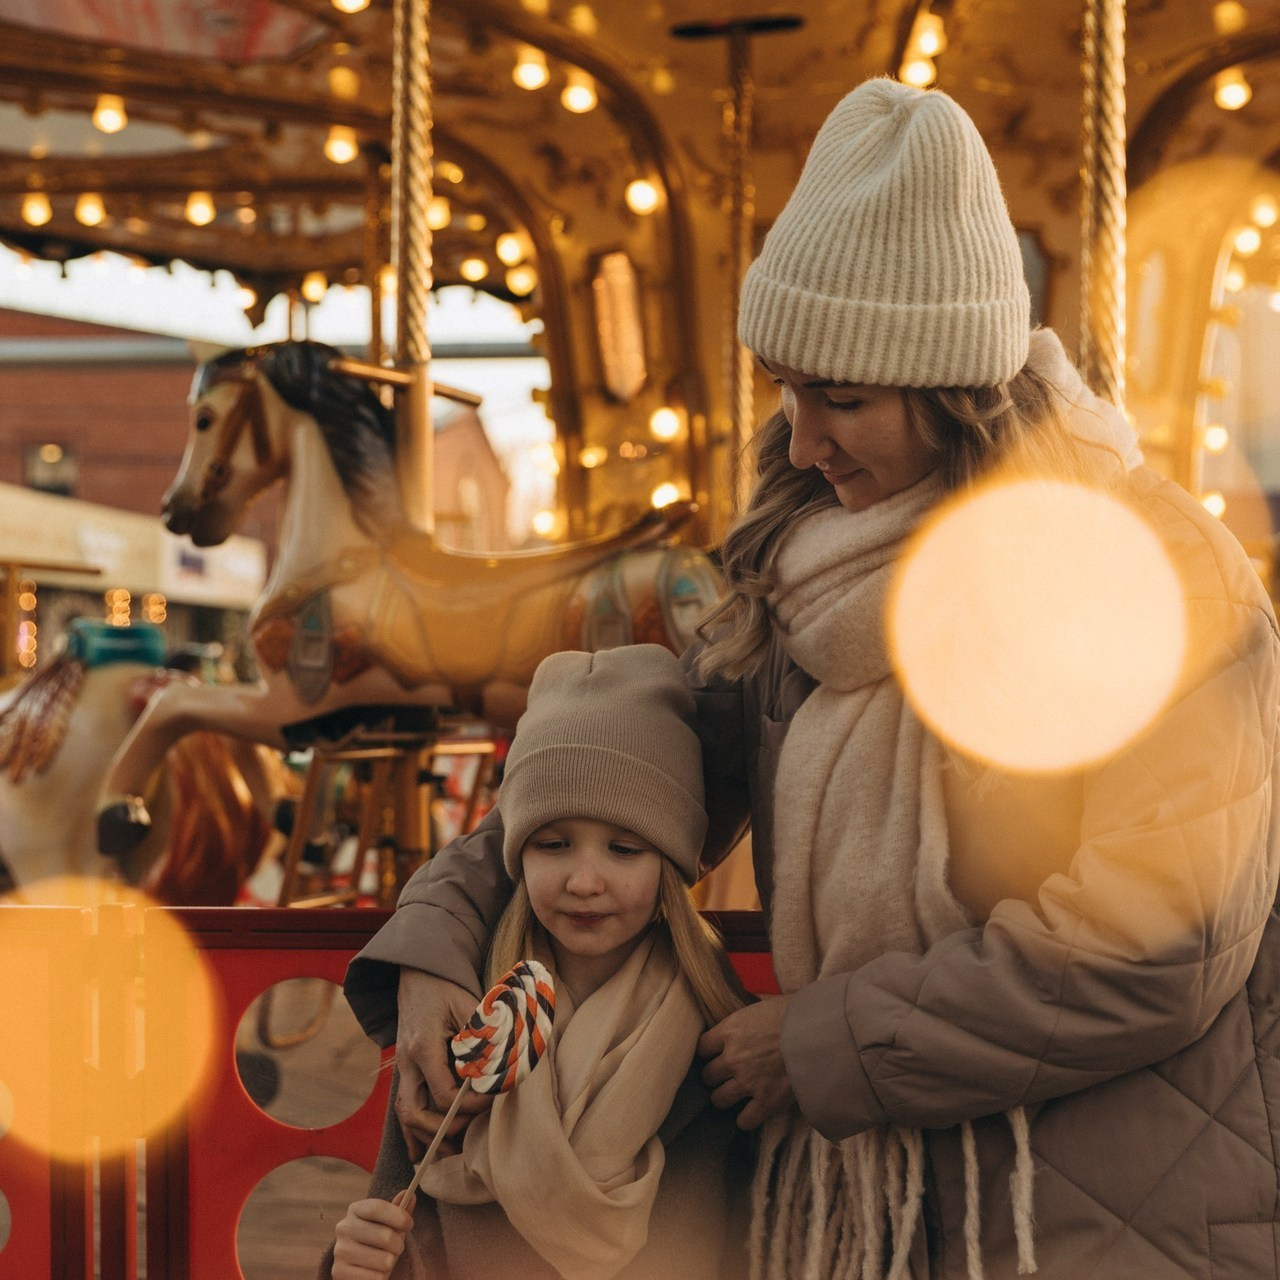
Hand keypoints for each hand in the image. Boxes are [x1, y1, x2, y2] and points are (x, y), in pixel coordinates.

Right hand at [332, 1195, 413, 1279]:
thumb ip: (399, 1210)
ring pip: (383, 1260)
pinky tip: (375, 1272)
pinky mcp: (339, 1272)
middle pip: (384, 1235)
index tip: (410, 1224)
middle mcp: (344, 1228)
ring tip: (386, 1260)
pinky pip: (375, 1277)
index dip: (398, 1216)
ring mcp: (340, 1251)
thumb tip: (409, 1195)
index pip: (377, 1208)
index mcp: (355, 1210)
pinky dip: (381, 1277)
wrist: (355, 1266)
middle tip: (398, 1248)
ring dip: (391, 1262)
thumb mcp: (387, 1223)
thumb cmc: (376, 1240)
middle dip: (398, 1244)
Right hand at [395, 969, 492, 1159]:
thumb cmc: (445, 987)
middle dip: (441, 1129)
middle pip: (414, 1112)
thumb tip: (505, 1062)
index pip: (443, 1093)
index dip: (469, 1105)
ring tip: (450, 1153)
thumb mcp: (468, 1005)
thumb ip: (483, 1034)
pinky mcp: (404, 1070)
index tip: (493, 1098)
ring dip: (426, 1136)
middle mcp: (407, 1062)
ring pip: (405, 1114)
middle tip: (469, 1131)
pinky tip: (420, 1151)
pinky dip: (411, 1132)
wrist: (417, 975)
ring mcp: (402, 1067)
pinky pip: (402, 1108)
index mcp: (423, 1046)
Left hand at [698, 994, 795, 1129]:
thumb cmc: (794, 1012)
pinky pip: (744, 1121)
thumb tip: (745, 1024)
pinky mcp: (766, 1102)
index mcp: (730, 1030)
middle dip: (716, 1076)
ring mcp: (747, 1082)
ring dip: (725, 1097)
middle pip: (708, 1075)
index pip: (701, 1047)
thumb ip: (746, 1021)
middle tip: (726, 1075)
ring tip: (735, 1095)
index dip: (708, 1052)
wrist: (820, 1032)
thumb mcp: (762, 1007)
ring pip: (719, 1099)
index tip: (715, 1054)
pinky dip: (746, 1119)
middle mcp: (732, 1058)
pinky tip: (751, 1112)